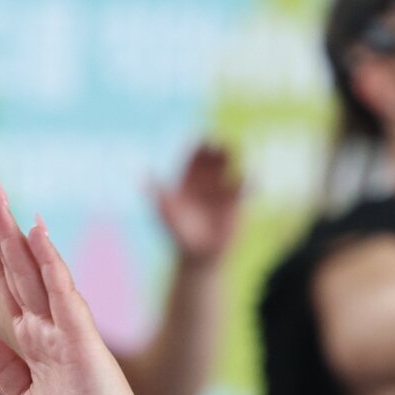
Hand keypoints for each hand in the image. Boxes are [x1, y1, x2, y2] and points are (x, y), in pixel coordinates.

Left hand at [0, 173, 155, 394]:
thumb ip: (2, 364)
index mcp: (32, 338)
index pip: (4, 281)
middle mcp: (48, 325)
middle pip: (15, 263)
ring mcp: (66, 329)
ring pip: (35, 268)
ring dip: (14, 229)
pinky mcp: (83, 341)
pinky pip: (64, 294)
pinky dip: (50, 263)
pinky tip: (37, 231)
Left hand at [153, 143, 241, 264]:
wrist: (198, 254)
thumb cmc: (178, 234)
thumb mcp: (166, 212)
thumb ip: (157, 193)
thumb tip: (144, 173)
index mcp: (187, 180)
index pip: (193, 156)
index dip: (197, 146)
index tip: (202, 139)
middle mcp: (205, 181)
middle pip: (213, 157)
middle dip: (218, 149)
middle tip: (220, 144)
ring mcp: (222, 189)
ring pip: (231, 167)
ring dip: (235, 159)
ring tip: (236, 155)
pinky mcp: (237, 201)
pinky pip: (247, 186)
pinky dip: (251, 181)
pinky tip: (251, 179)